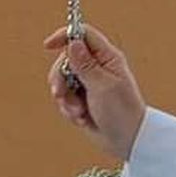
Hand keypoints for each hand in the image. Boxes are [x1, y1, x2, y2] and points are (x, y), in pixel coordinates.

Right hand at [44, 23, 147, 160]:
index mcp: (107, 58)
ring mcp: (89, 83)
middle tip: (60, 93)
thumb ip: (85, 64)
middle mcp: (97, 67)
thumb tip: (73, 42)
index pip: (83, 35)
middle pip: (66, 58)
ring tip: (79, 112)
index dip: (65, 36)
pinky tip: (81, 118)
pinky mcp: (82, 98)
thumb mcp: (102, 86)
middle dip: (60, 77)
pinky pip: (64, 97)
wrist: (127, 142)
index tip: (48, 46)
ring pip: (62, 79)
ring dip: (65, 98)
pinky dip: (68, 108)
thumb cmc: (122, 113)